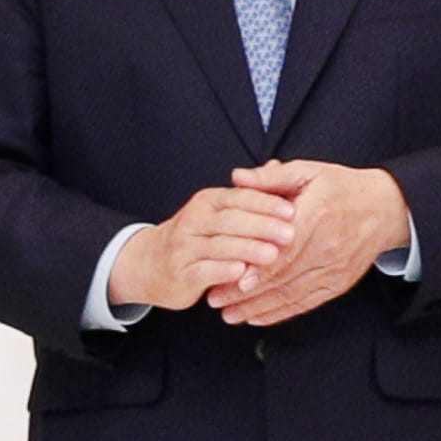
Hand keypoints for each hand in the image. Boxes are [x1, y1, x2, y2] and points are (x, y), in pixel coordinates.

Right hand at [112, 179, 298, 314]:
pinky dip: (222, 271)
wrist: (148, 263)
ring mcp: (184, 247)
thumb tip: (276, 166)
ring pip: (218, 246)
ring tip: (273, 255)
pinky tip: (241, 272)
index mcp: (208, 202)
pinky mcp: (180, 274)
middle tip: (290, 234)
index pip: (239, 198)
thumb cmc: (195, 236)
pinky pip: (202, 271)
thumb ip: (248, 193)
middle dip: (262, 227)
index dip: (266, 204)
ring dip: (247, 250)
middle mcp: (194, 220)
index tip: (292, 211)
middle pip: (230, 220)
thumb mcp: (218, 210)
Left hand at [215, 160, 414, 325]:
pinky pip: (306, 302)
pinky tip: (257, 318)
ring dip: (259, 308)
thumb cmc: (343, 188)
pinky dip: (281, 313)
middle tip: (215, 299)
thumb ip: (271, 177)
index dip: (261, 267)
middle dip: (247, 292)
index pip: (286, 247)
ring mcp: (334, 268)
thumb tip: (237, 178)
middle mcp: (327, 246)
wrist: (385, 209)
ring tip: (229, 314)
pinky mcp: (338, 282)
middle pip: (283, 275)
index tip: (235, 280)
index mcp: (317, 215)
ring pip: (292, 294)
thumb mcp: (309, 172)